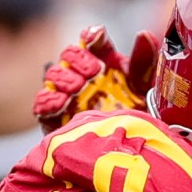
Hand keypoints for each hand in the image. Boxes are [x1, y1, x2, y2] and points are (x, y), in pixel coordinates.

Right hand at [33, 27, 147, 130]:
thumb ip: (146, 62)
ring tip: (77, 87)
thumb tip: (143, 34)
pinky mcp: (55, 120)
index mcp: (108, 64)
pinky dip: (48, 100)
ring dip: (64, 77)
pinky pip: (42, 104)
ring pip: (54, 75)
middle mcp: (86, 77)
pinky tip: (62, 102)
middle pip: (70, 54)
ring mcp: (69, 97)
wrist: (133, 158)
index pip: (95, 41)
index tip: (96, 38)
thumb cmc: (142, 121)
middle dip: (79, 58)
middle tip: (94, 71)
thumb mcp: (149, 91)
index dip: (93, 36)